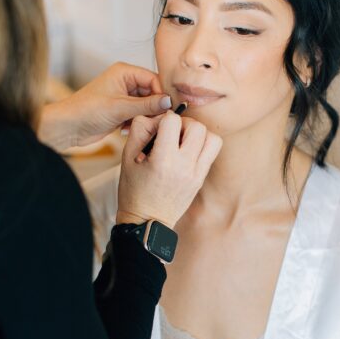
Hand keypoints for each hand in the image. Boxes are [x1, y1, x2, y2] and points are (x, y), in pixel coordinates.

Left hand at [38, 63, 171, 150]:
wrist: (69, 127)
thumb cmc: (87, 111)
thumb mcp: (120, 108)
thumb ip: (147, 105)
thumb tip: (169, 101)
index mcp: (124, 72)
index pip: (153, 79)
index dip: (161, 94)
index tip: (168, 109)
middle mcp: (125, 81)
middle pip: (152, 92)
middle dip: (154, 108)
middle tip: (157, 121)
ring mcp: (123, 96)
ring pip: (146, 105)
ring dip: (145, 117)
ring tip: (137, 125)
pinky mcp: (121, 110)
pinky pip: (138, 115)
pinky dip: (137, 122)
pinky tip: (126, 129)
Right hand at [116, 109, 221, 228]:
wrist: (147, 222)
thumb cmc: (133, 190)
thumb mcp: (126, 158)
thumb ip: (139, 130)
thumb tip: (155, 116)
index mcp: (163, 161)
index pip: (172, 121)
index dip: (163, 120)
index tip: (156, 131)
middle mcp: (184, 167)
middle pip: (197, 126)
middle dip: (184, 124)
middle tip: (172, 134)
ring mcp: (196, 174)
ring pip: (212, 138)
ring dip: (198, 134)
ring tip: (183, 142)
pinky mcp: (201, 179)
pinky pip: (213, 151)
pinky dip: (203, 145)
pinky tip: (188, 152)